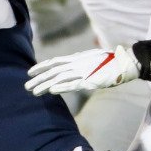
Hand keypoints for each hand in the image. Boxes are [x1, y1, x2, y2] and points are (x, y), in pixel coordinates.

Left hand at [25, 46, 139, 95]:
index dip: (41, 67)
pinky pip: (73, 84)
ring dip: (45, 85)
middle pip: (53, 71)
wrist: (124, 62)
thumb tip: (72, 66)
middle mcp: (76, 64)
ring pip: (59, 79)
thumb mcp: (91, 59)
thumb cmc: (109, 61)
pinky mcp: (90, 81)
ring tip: (34, 92)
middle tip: (26, 87)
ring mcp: (83, 72)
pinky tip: (51, 91)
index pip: (54, 62)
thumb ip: (80, 62)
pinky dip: (62, 87)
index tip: (29, 72)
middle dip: (38, 79)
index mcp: (76, 58)